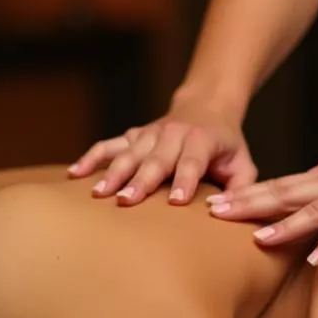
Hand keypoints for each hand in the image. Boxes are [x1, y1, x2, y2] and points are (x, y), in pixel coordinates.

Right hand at [67, 100, 257, 204]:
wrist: (207, 107)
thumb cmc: (226, 145)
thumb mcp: (243, 163)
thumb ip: (241, 187)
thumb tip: (227, 211)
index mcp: (201, 140)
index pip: (192, 161)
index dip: (185, 180)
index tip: (176, 201)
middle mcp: (172, 134)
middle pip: (155, 159)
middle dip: (140, 180)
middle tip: (125, 201)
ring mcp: (149, 134)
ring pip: (128, 153)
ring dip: (113, 173)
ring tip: (98, 194)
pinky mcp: (133, 136)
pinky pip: (108, 145)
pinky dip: (91, 157)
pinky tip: (75, 174)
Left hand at [206, 131, 317, 265]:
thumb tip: (297, 219)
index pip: (278, 187)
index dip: (244, 195)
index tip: (211, 204)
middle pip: (284, 193)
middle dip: (248, 204)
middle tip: (212, 212)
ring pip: (314, 209)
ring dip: (284, 224)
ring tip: (256, 239)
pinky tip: (316, 257)